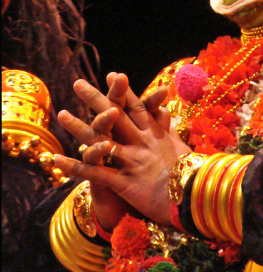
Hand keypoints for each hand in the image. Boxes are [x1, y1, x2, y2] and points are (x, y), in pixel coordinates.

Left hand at [57, 73, 190, 228]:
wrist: (196, 197)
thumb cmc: (192, 173)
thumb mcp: (181, 146)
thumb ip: (168, 129)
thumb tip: (165, 113)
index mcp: (155, 133)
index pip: (136, 106)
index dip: (123, 91)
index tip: (113, 75)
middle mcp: (141, 142)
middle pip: (115, 115)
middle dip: (95, 98)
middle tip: (78, 83)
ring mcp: (132, 160)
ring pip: (100, 139)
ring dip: (79, 127)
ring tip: (62, 114)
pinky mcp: (124, 181)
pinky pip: (95, 172)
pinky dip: (74, 165)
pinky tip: (57, 159)